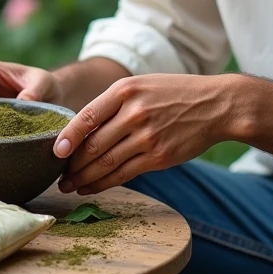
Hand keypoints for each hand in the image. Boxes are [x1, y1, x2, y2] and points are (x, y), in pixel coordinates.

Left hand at [54, 73, 234, 194]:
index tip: (55, 151)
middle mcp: (134, 113)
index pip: (87, 116)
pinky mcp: (158, 156)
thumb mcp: (143, 85)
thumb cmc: (175, 94)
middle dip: (72, 164)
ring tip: (69, 185)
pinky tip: (91, 187)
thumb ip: (114, 104)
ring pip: (106, 163)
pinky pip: (124, 174)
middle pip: (94, 145)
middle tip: (57, 175)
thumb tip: (82, 131)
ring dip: (84, 178)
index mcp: (126, 90)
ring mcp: (147, 136)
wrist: (217, 105)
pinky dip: (104, 183)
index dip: (67, 137)